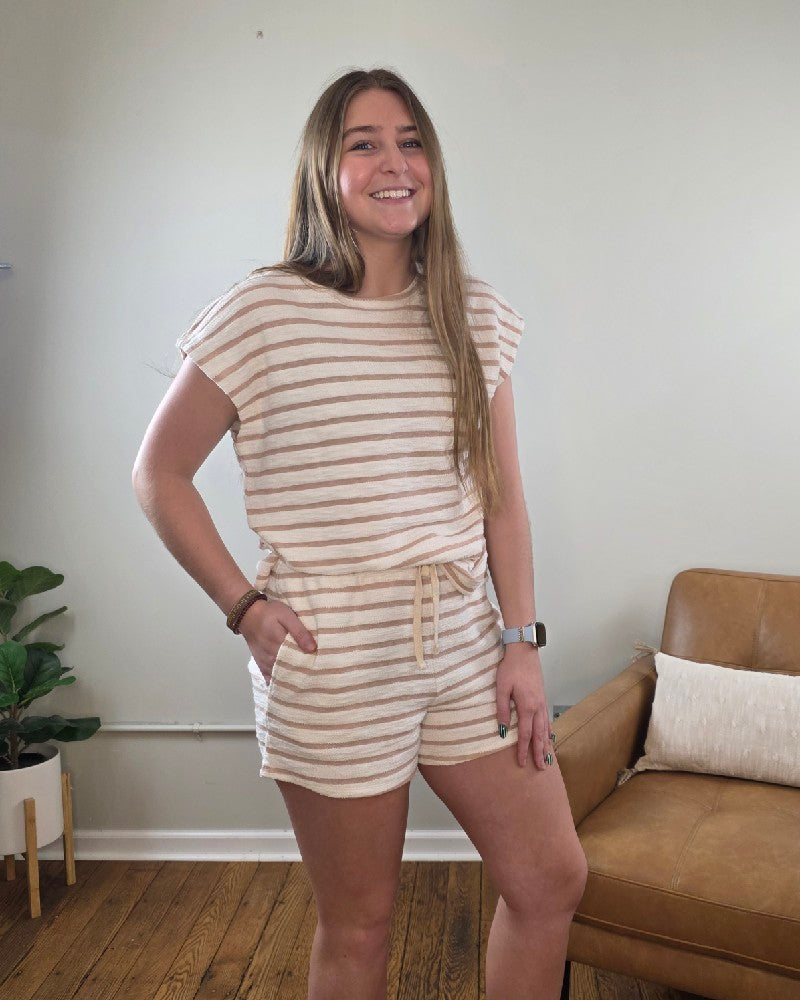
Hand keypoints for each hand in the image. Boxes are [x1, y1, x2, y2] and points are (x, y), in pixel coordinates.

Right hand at [237, 598, 316, 682]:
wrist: (248, 614)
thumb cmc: (269, 613)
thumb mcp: (286, 616)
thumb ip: (299, 632)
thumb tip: (312, 649)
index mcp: (280, 646)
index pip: (298, 662)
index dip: (309, 666)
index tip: (320, 668)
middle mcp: (271, 658)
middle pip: (290, 671)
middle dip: (302, 674)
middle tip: (316, 673)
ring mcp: (265, 663)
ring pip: (281, 676)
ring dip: (292, 677)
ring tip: (306, 678)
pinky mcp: (261, 664)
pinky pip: (270, 678)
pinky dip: (280, 680)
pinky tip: (289, 681)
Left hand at [496, 644, 552, 768]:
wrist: (523, 650)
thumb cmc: (510, 668)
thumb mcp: (501, 688)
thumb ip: (502, 709)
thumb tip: (500, 730)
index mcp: (527, 707)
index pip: (525, 734)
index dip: (523, 750)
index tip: (522, 763)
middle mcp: (537, 707)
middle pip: (539, 735)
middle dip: (539, 752)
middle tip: (541, 769)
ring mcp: (542, 702)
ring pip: (546, 728)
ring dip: (546, 744)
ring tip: (548, 758)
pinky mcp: (542, 697)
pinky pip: (547, 719)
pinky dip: (548, 730)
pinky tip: (548, 735)